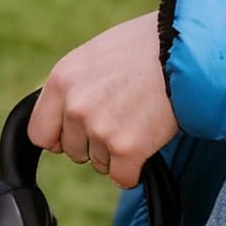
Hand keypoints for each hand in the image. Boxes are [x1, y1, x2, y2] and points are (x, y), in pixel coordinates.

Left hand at [27, 12, 176, 189]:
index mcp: (61, 81)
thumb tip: (63, 115)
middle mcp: (75, 107)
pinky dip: (135, 170)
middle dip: (95, 143)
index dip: (59, 138)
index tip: (74, 136)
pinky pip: (123, 177)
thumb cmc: (145, 47)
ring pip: (100, 164)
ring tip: (139, 121)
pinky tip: (147, 144)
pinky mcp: (127, 148)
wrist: (186, 50)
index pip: (39, 133)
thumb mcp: (93, 56)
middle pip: (73, 151)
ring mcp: (100, 129)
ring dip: (118, 153)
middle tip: (123, 118)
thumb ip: (73, 87)